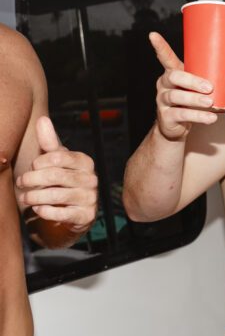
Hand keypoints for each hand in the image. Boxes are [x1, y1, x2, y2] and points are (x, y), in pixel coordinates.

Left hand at [16, 116, 97, 232]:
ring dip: (34, 197)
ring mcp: (91, 198)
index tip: (30, 167)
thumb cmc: (61, 180)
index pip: (58, 157)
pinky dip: (46, 211)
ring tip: (24, 198)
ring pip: (57, 195)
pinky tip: (38, 209)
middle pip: (55, 176)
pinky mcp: (87, 215)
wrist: (73, 210)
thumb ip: (49, 142)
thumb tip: (42, 119)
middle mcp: (91, 179)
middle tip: (21, 183)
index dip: (39, 163)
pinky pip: (63, 214)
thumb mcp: (55, 160)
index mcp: (85, 162)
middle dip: (32, 179)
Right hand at [150, 32, 224, 140]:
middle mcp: (164, 84)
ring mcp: (163, 100)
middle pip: (174, 76)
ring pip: (177, 96)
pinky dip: (197, 116)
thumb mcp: (201, 90)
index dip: (160, 46)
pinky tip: (210, 118)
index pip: (165, 57)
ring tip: (210, 102)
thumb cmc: (190, 103)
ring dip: (195, 99)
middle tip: (209, 87)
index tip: (153, 35)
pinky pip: (181, 115)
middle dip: (192, 80)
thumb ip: (220, 82)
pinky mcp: (166, 117)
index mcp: (173, 73)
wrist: (176, 128)